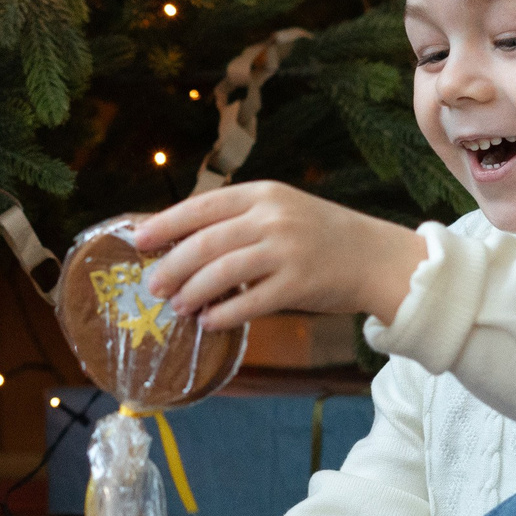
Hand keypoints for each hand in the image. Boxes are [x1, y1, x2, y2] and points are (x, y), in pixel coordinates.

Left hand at [133, 182, 429, 329]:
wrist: (375, 257)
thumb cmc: (319, 236)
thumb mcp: (280, 212)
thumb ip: (237, 221)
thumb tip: (179, 242)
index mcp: (263, 194)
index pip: (202, 206)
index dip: (166, 224)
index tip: (139, 240)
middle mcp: (272, 217)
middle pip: (205, 242)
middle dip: (171, 266)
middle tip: (152, 286)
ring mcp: (287, 250)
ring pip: (222, 272)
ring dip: (192, 292)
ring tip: (177, 306)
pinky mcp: (299, 283)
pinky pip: (249, 302)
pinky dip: (223, 314)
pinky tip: (209, 322)